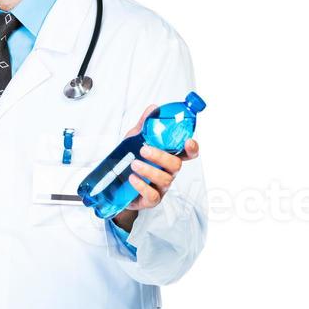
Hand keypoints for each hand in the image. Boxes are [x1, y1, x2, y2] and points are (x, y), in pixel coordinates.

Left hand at [112, 104, 200, 228]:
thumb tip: (153, 109)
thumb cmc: (130, 162)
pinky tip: (133, 179)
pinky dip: (142, 186)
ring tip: (134, 164)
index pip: (188, 154)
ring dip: (149, 170)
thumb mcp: (134, 141)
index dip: (192, 148)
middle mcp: (168, 172)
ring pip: (164, 179)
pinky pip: (153, 195)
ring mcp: (161, 187)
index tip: (188, 141)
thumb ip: (144, 126)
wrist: (115, 186)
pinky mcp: (151, 199)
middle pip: (176, 165)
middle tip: (144, 149)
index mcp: (168, 157)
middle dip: (161, 156)